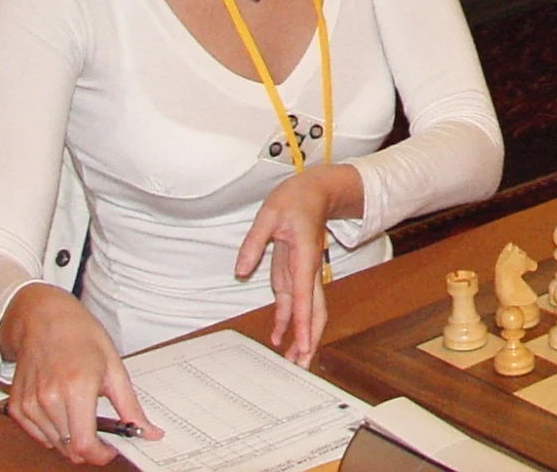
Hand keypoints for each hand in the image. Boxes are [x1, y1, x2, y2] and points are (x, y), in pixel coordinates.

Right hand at [0, 283, 160, 465]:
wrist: (43, 318)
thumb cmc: (80, 336)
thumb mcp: (114, 366)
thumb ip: (130, 406)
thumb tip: (149, 432)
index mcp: (77, 387)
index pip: (84, 444)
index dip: (101, 456)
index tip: (112, 450)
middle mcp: (49, 398)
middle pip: (70, 449)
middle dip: (90, 447)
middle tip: (102, 429)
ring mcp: (30, 404)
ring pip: (55, 445)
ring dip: (71, 439)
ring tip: (81, 411)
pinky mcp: (17, 407)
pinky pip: (39, 436)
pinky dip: (53, 432)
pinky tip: (63, 409)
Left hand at [234, 164, 361, 364]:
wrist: (315, 192)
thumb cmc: (295, 200)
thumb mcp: (268, 214)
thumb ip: (255, 242)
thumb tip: (241, 269)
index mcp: (305, 257)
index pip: (305, 296)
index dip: (305, 324)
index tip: (305, 346)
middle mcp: (309, 271)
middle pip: (315, 311)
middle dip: (310, 339)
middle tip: (302, 365)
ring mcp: (302, 275)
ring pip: (309, 311)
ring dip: (303, 336)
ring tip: (293, 361)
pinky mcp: (294, 275)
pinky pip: (295, 305)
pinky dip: (290, 324)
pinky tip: (280, 339)